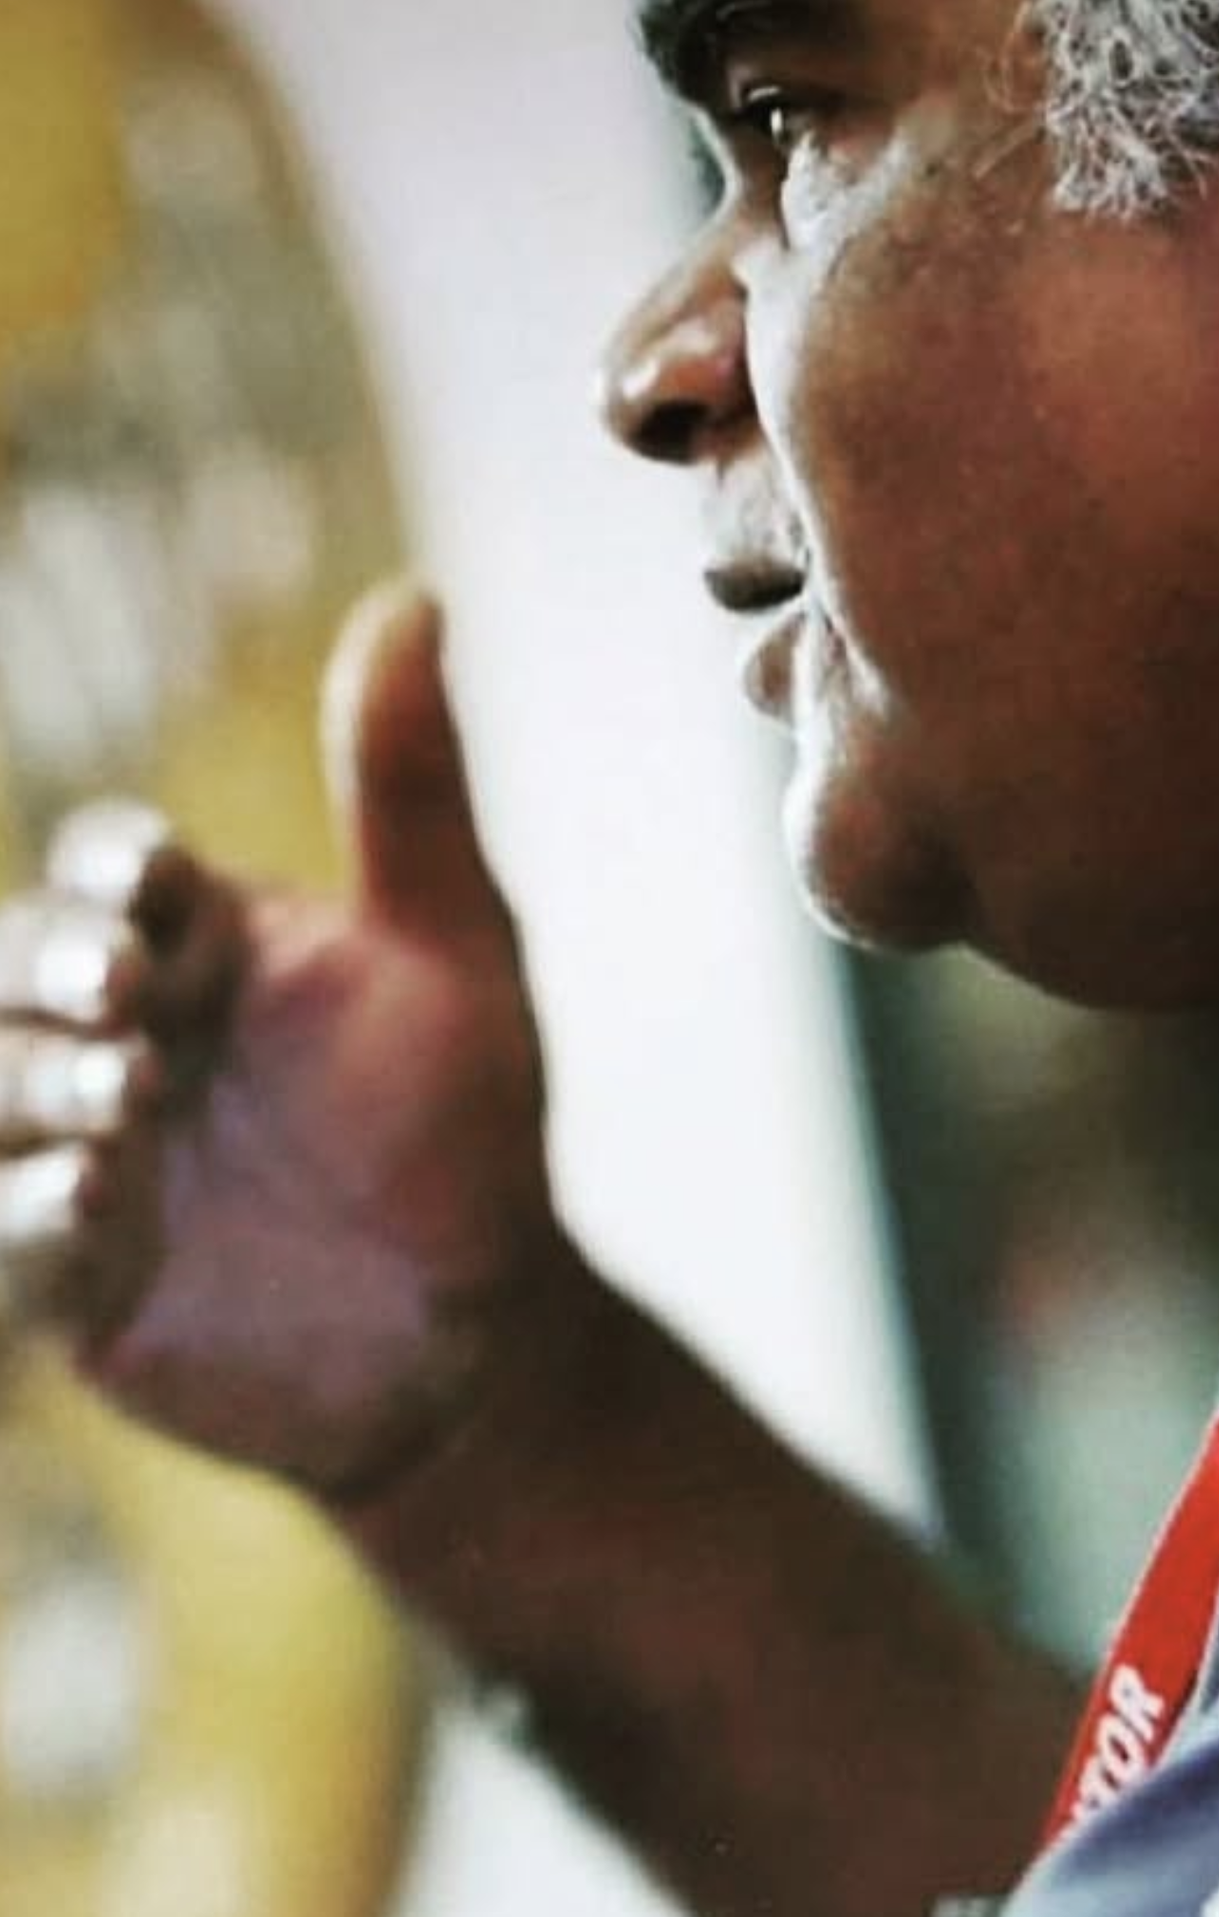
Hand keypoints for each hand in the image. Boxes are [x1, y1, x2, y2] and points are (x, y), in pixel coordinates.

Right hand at [0, 583, 561, 1501]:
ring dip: (30, 1085)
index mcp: (204, 939)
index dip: (108, 872)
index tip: (150, 894)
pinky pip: (0, 1237)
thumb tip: (411, 596)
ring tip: (123, 1098)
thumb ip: (411, 788)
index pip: (108, 866)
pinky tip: (94, 1202)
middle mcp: (122, 1033)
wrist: (473, 1320)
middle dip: (45, 968)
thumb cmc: (464, 1114)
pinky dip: (25, 1216)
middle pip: (14, 967)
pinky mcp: (69, 1279)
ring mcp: (82, 1154)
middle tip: (121, 994)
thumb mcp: (456, 946)